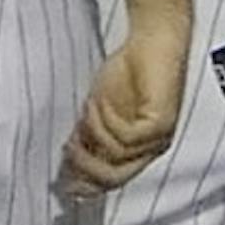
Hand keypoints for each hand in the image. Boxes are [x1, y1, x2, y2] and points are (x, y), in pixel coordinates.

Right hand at [58, 15, 188, 196]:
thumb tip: (67, 164)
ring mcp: (159, 137)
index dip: (86, 185)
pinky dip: (106, 121)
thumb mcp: (99, 109)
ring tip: (87, 108)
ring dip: (94, 132)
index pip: (112, 181)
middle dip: (86, 167)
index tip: (62, 182)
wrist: (153, 39)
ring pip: (116, 156)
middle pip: (115, 178)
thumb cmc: (127, 70)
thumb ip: (88, 135)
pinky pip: (126, 137)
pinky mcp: (162, 123)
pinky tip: (100, 102)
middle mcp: (151, 149)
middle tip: (67, 148)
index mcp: (138, 150)